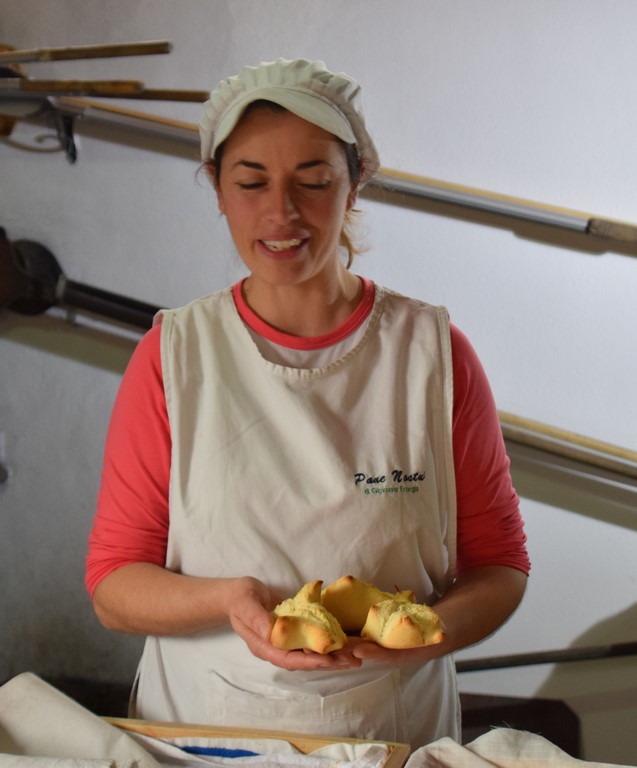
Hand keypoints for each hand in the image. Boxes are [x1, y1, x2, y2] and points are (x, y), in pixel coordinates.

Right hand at [226, 577, 362, 670]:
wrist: (237, 594)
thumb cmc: (239, 598)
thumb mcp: (246, 604)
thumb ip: (257, 618)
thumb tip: (272, 632)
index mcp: (264, 646)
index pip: (289, 659)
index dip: (309, 660)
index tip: (329, 660)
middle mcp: (277, 648)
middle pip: (305, 659)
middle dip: (329, 661)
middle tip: (353, 660)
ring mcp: (286, 640)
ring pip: (312, 651)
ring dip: (333, 654)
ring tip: (355, 654)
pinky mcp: (294, 630)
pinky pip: (312, 639)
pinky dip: (328, 640)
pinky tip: (344, 640)